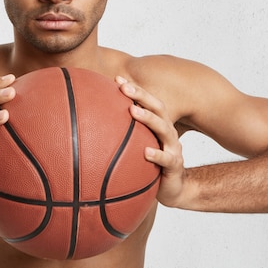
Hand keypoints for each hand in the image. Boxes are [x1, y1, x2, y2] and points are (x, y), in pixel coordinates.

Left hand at [116, 76, 186, 207]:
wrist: (173, 188)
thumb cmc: (151, 164)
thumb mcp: (137, 147)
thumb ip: (123, 134)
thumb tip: (92, 124)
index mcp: (159, 125)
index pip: (148, 102)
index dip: (135, 89)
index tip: (117, 79)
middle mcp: (167, 132)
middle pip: (158, 108)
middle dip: (142, 96)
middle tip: (124, 88)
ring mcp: (173, 148)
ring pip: (164, 129)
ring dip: (148, 118)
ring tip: (133, 111)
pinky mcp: (175, 166)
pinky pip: (167, 159)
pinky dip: (157, 154)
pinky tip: (146, 152)